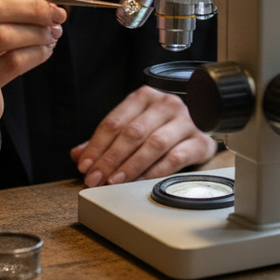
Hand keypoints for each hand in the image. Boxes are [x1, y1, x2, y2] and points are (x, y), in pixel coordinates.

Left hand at [70, 86, 216, 186]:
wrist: (201, 124)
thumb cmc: (161, 127)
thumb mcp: (131, 127)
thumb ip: (105, 141)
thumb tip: (78, 155)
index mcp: (145, 96)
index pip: (115, 121)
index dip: (97, 145)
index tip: (85, 165)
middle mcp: (167, 105)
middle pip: (133, 133)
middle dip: (110, 159)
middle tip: (95, 178)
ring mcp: (186, 122)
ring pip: (153, 144)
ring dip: (130, 166)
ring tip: (113, 182)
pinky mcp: (200, 141)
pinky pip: (175, 158)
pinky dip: (154, 172)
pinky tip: (139, 182)